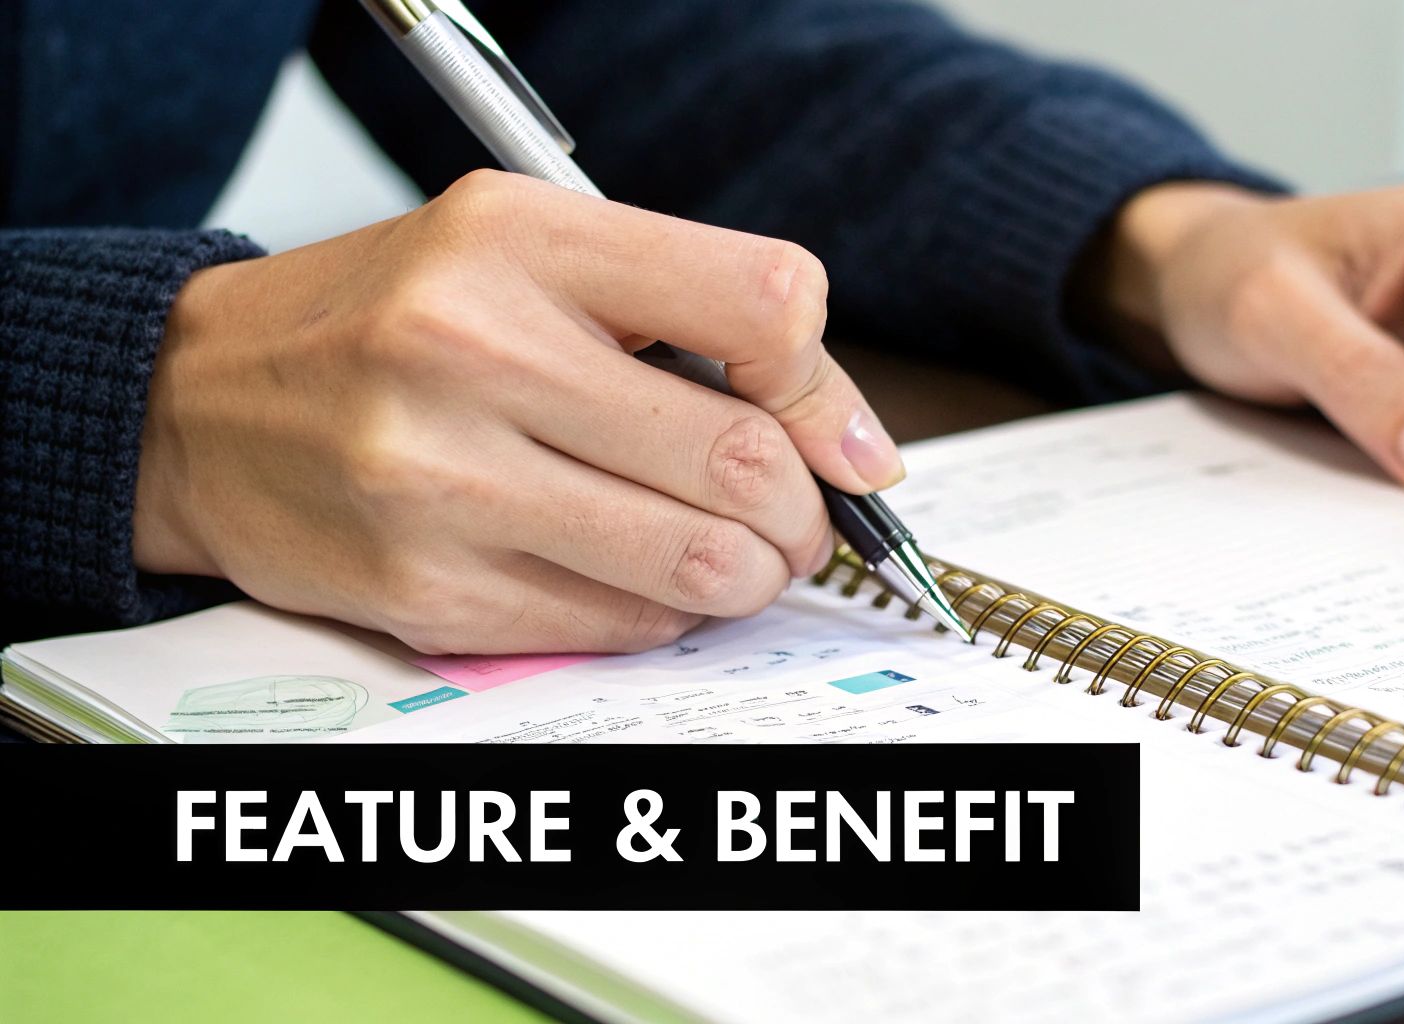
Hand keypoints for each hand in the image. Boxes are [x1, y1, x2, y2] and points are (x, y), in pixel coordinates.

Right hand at [134, 170, 904, 653]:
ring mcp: (444, 481)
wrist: (198, 403)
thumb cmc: (391, 319)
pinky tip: (638, 573)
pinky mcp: (428, 590)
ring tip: (736, 554)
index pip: (763, 305)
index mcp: (520, 239)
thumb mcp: (527, 251)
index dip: (825, 386)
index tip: (831, 432)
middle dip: (807, 512)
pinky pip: (621, 625)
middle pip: (743, 459)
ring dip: (751, 574)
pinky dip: (664, 611)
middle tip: (801, 520)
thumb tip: (854, 442)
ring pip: (698, 563)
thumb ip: (690, 313)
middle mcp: (475, 352)